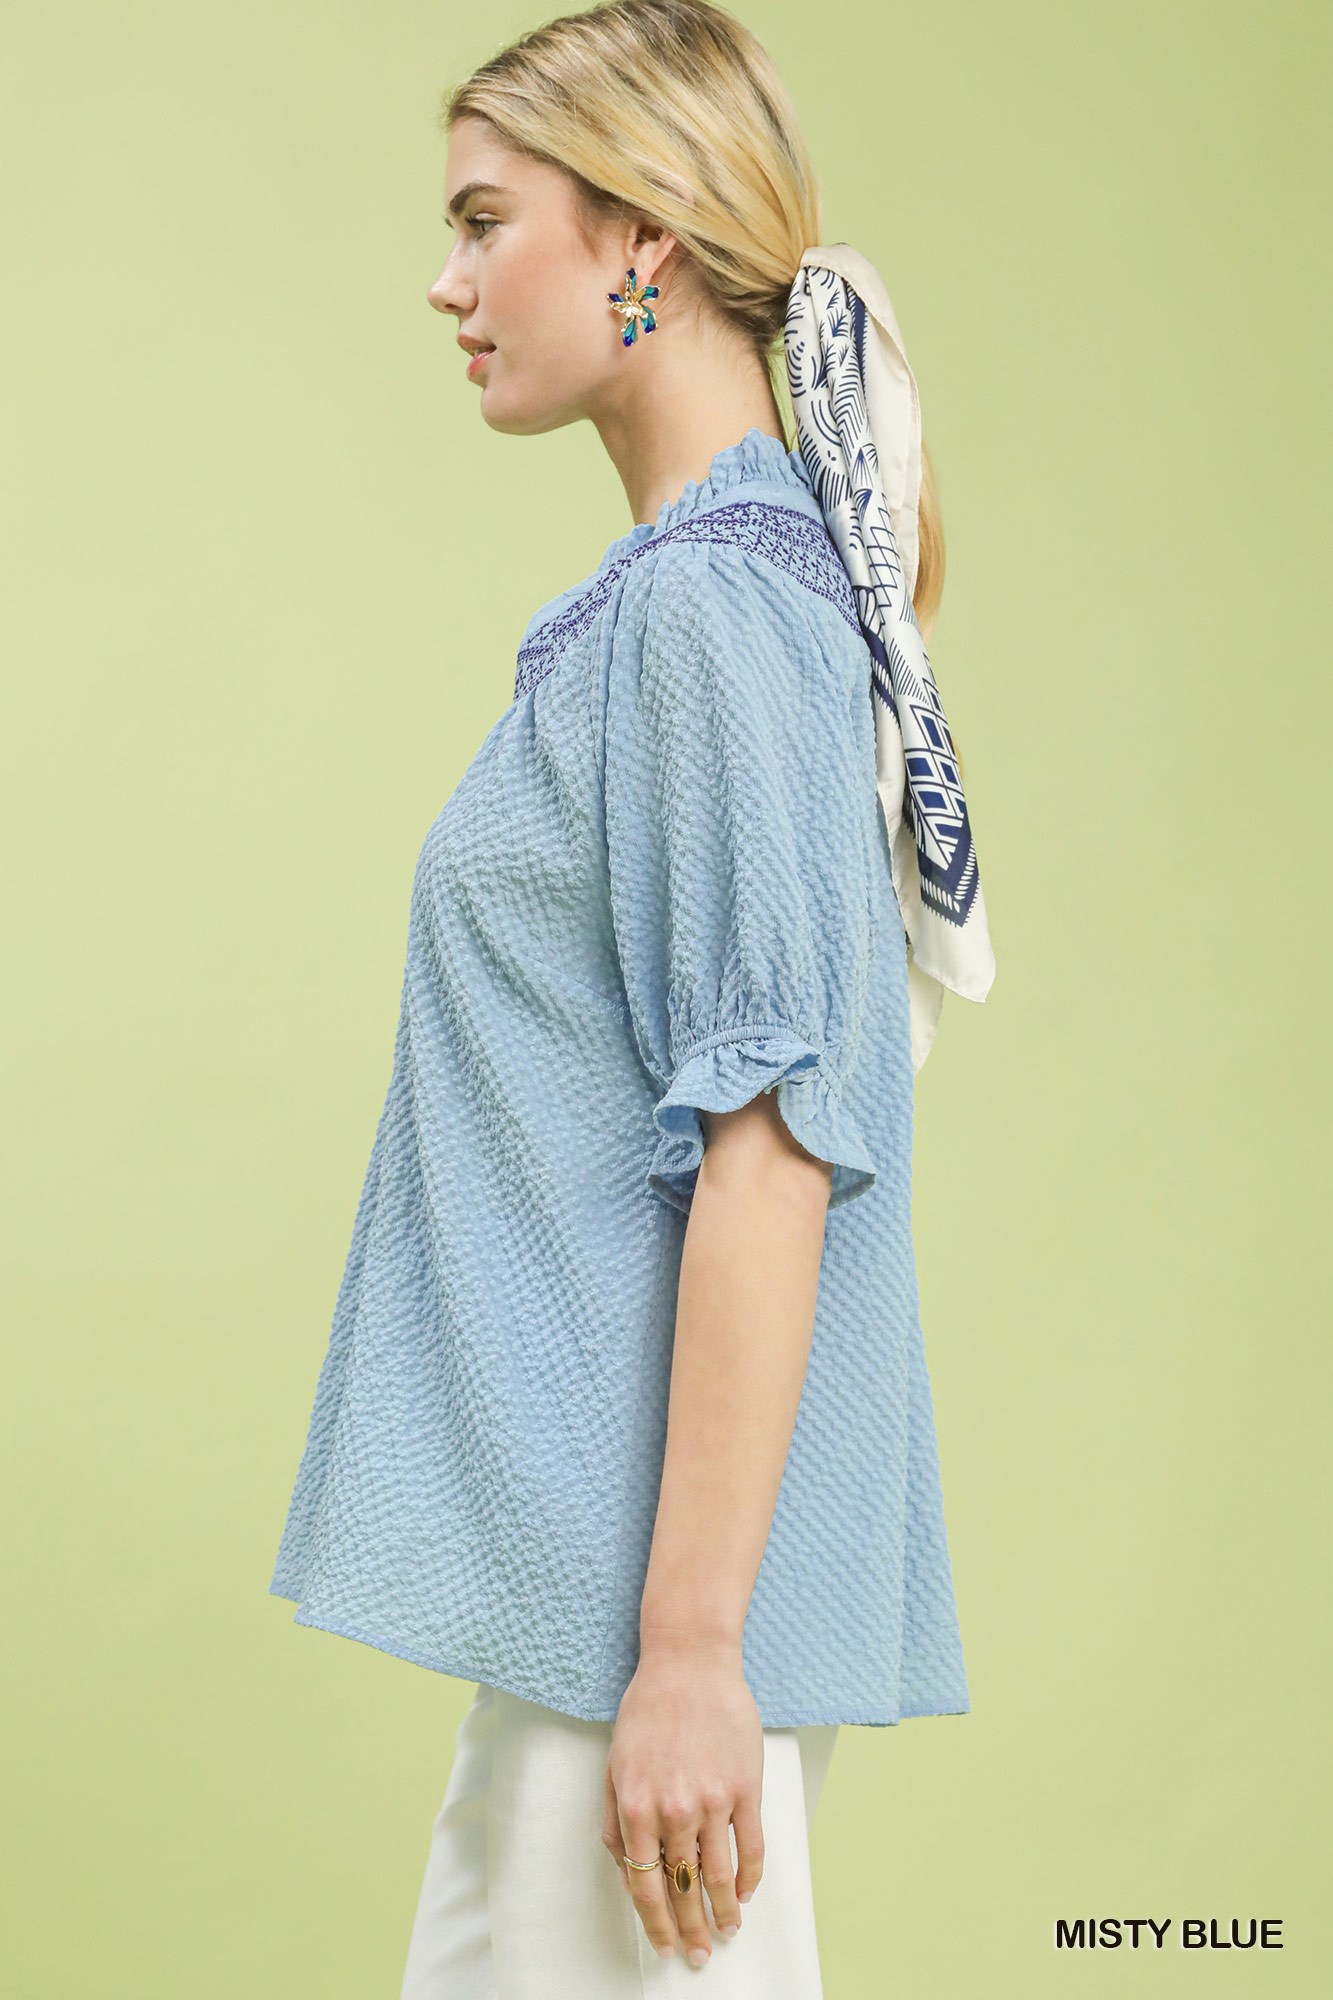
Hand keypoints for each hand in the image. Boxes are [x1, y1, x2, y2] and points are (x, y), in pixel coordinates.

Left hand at [601, 1636, 763, 1966]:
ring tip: (727, 1930)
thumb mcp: (614, 1766)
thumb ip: (616, 1823)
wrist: (689, 1662)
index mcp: (636, 1807)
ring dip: (725, 1911)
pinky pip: (751, 1846)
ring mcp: (713, 1800)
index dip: (656, 1923)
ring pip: (721, 1875)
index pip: (645, 1886)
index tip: (665, 1943)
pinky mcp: (745, 1787)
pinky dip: (751, 1877)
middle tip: (698, 1953)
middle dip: (691, 1928)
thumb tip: (628, 1870)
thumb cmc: (648, 1710)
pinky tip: (748, 1892)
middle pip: (683, 1888)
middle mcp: (674, 1810)